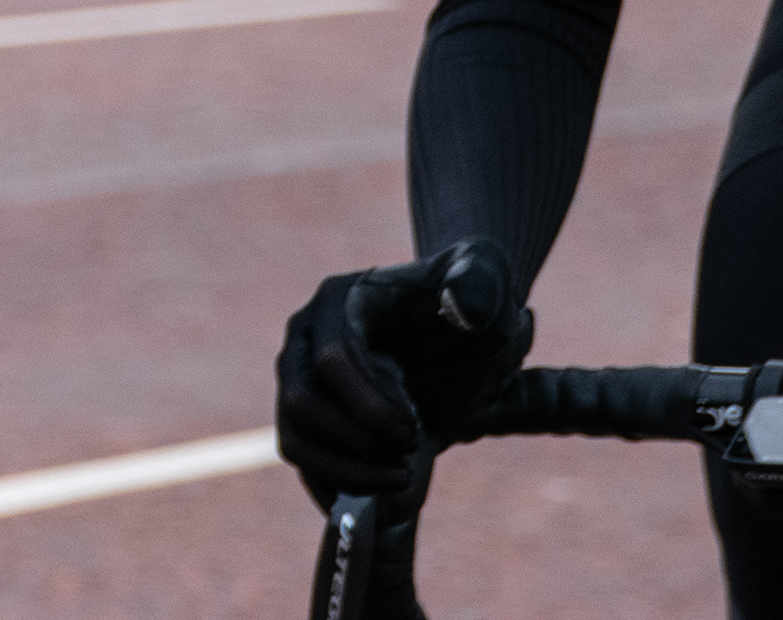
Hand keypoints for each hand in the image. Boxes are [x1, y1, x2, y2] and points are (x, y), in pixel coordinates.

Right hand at [274, 242, 530, 505]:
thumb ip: (480, 281)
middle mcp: (307, 337)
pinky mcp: (311, 418)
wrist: (462, 335)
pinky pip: (305, 462)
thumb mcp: (488, 281)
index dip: (370, 407)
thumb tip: (465, 305)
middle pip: (300, 403)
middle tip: (405, 464)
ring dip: (345, 474)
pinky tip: (381, 501)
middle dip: (354, 445)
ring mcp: (302, 379)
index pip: (332, 360)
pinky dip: (336, 489)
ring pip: (295, 440)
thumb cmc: (474, 300)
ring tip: (398, 480)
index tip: (415, 434)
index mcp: (339, 300)